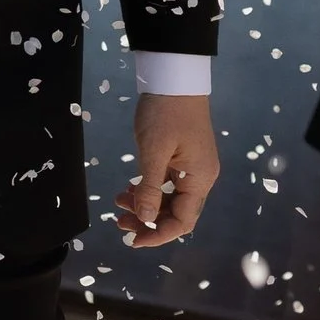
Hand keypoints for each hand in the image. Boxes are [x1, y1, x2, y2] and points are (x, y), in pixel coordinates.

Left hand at [115, 93, 219, 247]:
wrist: (174, 78)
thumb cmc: (164, 113)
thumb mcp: (153, 151)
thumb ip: (150, 188)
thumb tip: (146, 220)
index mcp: (199, 179)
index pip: (183, 221)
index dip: (158, 235)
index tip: (133, 241)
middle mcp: (201, 178)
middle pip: (177, 213)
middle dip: (149, 222)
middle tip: (119, 222)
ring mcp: (193, 167)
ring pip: (170, 199)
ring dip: (146, 206)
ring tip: (119, 203)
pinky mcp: (182, 158)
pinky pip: (168, 184)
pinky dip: (149, 190)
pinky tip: (129, 189)